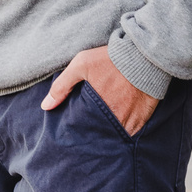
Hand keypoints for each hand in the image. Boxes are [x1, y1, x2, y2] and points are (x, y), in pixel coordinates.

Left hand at [41, 45, 159, 135]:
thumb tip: (45, 107)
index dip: (80, 132)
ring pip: (116, 137)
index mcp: (97, 111)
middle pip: (100, 137)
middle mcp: (115, 122)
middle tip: (91, 133)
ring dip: (110, 135)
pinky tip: (121, 124)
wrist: (146, 54)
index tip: (77, 130)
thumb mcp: (82, 64)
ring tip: (105, 133)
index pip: (84, 132)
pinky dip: (126, 131)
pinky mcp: (144, 121)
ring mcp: (130, 123)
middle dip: (94, 136)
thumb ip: (62, 86)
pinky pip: (132, 133)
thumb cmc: (112, 59)